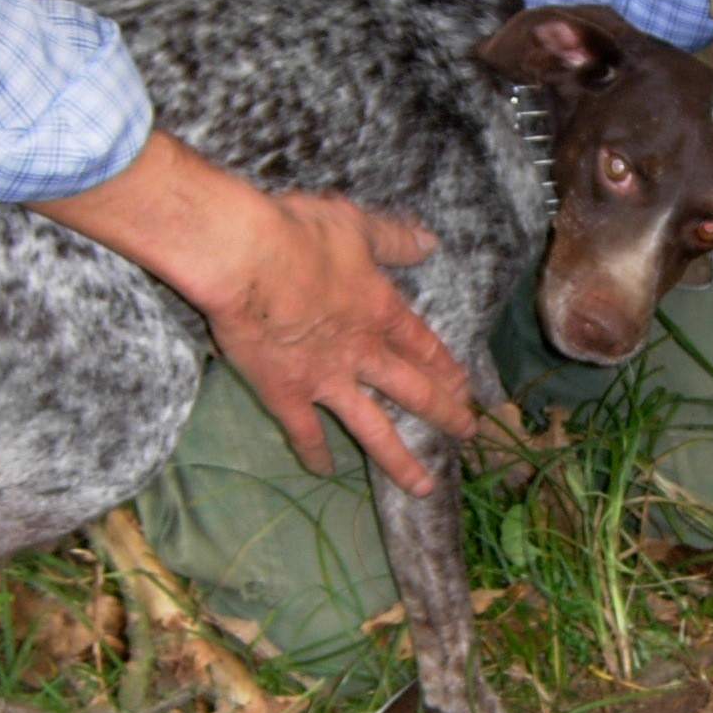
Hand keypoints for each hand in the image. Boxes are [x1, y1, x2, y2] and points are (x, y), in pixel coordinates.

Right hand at [31, 130, 475, 496]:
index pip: (422, 344)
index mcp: (380, 310)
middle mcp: (363, 352)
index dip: (445, 365)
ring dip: (399, 460)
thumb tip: (430, 241)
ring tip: (422, 487)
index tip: (465, 386)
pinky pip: (305, 432)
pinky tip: (322, 472)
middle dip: (443, 412)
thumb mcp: (356, 225)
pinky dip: (314, 453)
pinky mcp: (287, 394)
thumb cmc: (300, 234)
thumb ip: (393, 239)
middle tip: (466, 433)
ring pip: (373, 429)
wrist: (247, 259)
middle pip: (412, 390)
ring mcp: (327, 379)